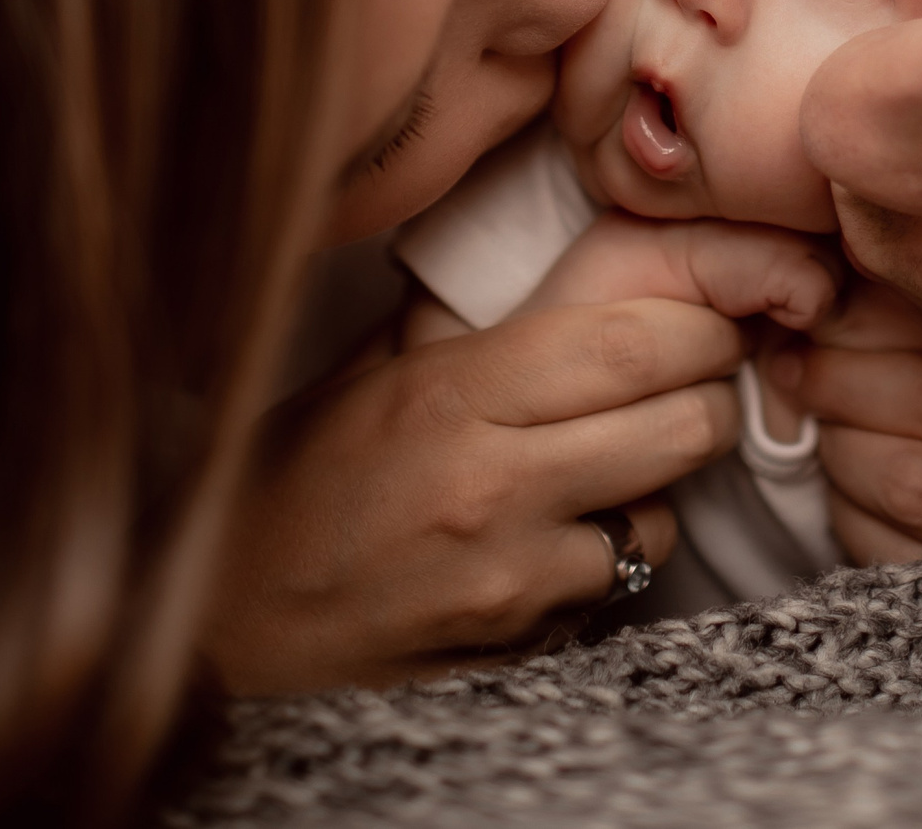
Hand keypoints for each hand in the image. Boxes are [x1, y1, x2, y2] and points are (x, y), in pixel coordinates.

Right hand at [204, 299, 744, 693]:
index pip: (634, 345)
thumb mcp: (364, 381)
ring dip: (648, 498)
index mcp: (451, 395)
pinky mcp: (520, 651)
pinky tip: (541, 549)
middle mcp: (494, 487)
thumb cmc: (286, 493)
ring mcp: (512, 582)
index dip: (697, 330)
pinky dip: (597, 567)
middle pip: (683, 428)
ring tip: (588, 481)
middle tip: (685, 390)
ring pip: (659, 523)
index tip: (702, 325)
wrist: (217, 636)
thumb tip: (572, 270)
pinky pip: (607, 595)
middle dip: (704, 403)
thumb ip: (464, 327)